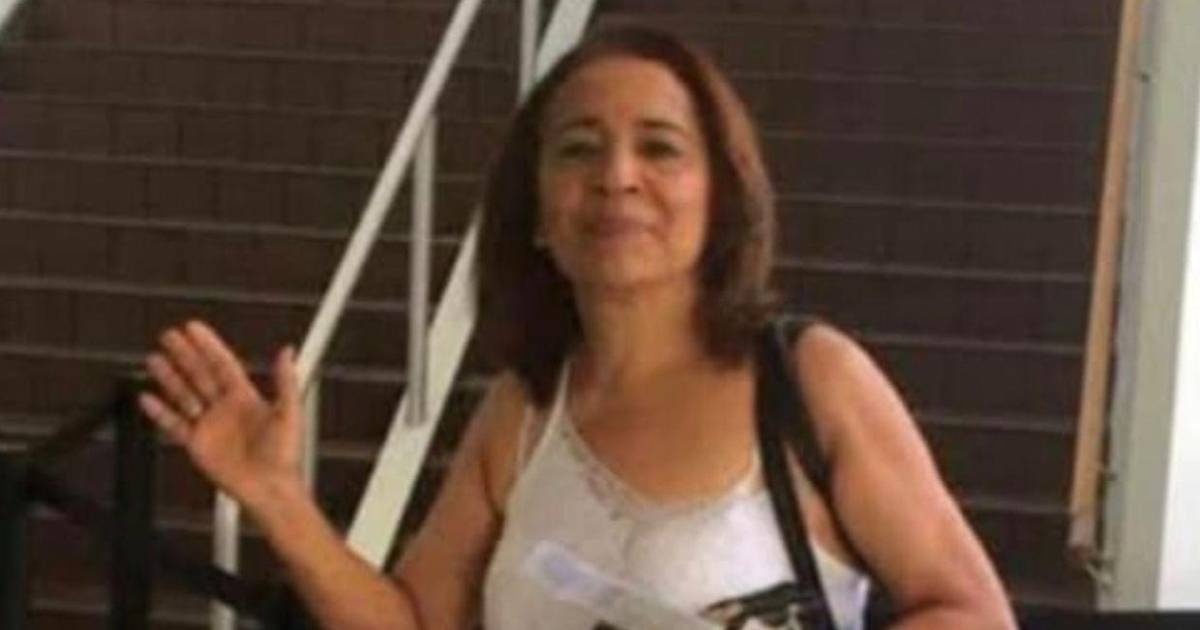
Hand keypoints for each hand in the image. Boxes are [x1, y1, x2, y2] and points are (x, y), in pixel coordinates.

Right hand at [139, 320, 305, 512]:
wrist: (270, 488)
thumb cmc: (284, 455)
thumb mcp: (289, 412)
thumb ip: (285, 380)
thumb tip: (287, 352)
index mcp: (246, 398)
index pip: (222, 364)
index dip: (208, 345)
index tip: (193, 328)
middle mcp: (225, 408)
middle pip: (199, 374)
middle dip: (184, 354)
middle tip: (168, 335)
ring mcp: (209, 425)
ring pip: (184, 394)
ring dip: (169, 377)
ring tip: (154, 359)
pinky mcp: (197, 444)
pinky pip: (174, 424)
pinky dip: (160, 412)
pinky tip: (148, 398)